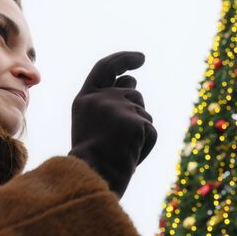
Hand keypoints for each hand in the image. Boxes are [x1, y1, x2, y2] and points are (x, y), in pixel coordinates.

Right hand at [69, 51, 157, 198]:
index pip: (106, 68)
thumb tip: (132, 82)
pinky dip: (147, 145)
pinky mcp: (135, 121)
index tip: (141, 59)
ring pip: (144, 112)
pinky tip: (131, 155)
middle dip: (137, 112)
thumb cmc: (93, 159)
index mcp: (84, 99)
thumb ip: (108, 100)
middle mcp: (100, 98)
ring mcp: (118, 107)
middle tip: (129, 134)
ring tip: (123, 149)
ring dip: (141, 131)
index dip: (124, 59)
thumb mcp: (93, 124)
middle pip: (133, 93)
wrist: (94, 176)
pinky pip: (151, 131)